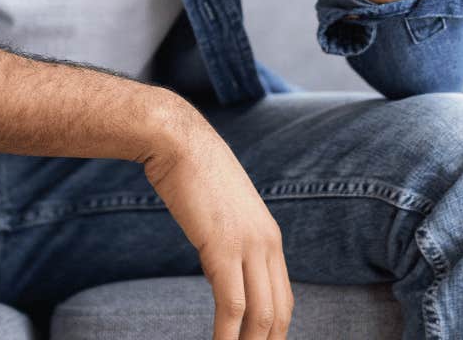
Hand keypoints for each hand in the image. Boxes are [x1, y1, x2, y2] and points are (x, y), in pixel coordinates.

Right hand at [139, 103, 293, 339]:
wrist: (178, 141)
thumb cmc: (194, 173)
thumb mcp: (223, 211)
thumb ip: (229, 239)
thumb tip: (221, 262)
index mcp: (269, 237)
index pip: (284, 298)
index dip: (276, 331)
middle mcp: (267, 244)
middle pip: (280, 312)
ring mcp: (248, 246)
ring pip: (261, 314)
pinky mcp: (222, 248)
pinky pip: (232, 304)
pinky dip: (227, 335)